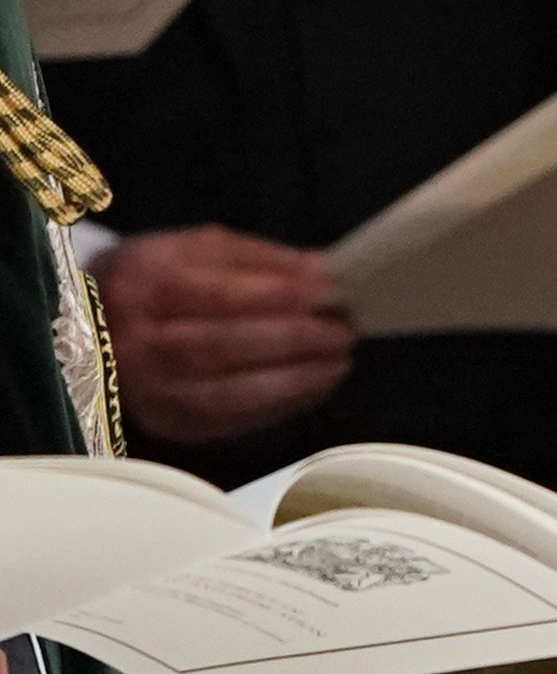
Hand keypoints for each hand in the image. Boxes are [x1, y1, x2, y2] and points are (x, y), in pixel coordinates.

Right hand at [89, 226, 355, 445]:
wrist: (97, 323)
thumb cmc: (162, 276)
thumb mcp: (201, 249)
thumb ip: (262, 259)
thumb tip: (322, 272)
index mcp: (143, 287)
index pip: (214, 294)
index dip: (276, 295)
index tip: (328, 291)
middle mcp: (136, 343)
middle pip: (217, 347)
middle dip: (290, 340)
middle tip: (343, 331)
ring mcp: (148, 391)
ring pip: (224, 394)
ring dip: (292, 380)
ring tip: (339, 361)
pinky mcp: (168, 423)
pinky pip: (230, 421)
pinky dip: (280, 404)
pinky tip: (315, 385)